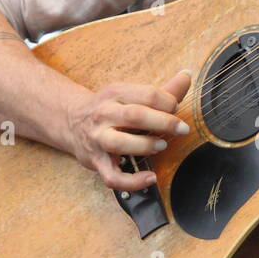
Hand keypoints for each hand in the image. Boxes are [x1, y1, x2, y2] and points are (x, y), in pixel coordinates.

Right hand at [65, 69, 191, 190]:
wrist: (71, 122)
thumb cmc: (110, 109)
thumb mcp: (131, 95)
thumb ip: (162, 90)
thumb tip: (187, 75)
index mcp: (115, 94)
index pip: (148, 95)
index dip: (169, 102)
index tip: (176, 108)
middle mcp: (104, 114)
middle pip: (135, 116)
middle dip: (164, 122)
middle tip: (182, 129)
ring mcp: (98, 139)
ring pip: (120, 143)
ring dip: (145, 146)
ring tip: (162, 145)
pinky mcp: (96, 162)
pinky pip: (113, 177)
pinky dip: (132, 181)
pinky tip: (150, 178)